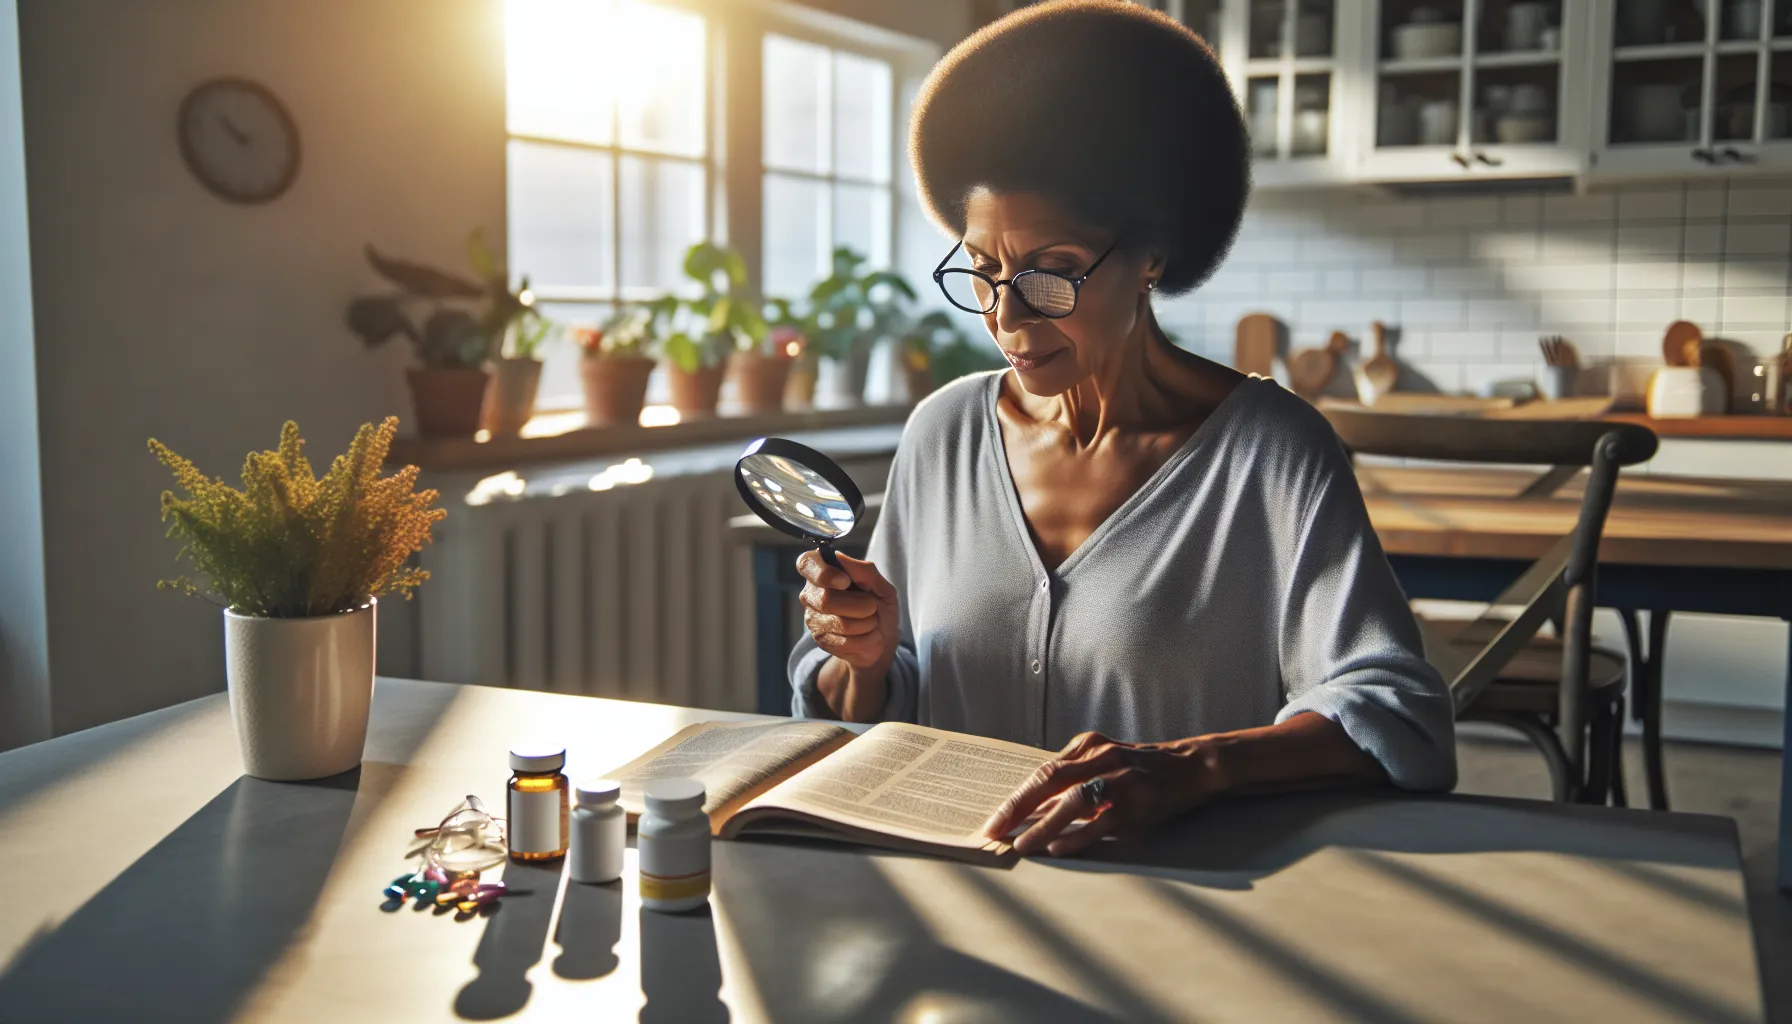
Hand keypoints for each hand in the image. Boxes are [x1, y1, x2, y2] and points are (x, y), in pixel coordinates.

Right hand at [796, 550, 898, 678]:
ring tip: (872, 621)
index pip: (806, 563)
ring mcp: (812, 618)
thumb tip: (840, 557)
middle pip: (826, 599)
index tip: (845, 581)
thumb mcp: (882, 586)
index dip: (823, 573)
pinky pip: (844, 642)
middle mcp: (812, 593)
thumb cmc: (880, 606)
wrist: (883, 638)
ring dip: (866, 623)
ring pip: (839, 623)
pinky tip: (867, 635)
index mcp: (824, 571)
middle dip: (860, 605)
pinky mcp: (820, 639)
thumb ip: (865, 571)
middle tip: (872, 606)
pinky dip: (865, 639)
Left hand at [981, 732, 1221, 856]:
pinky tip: (1058, 847)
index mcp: (1088, 746)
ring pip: (1073, 800)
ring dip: (1044, 824)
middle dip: (1018, 807)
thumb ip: (1073, 779)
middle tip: (993, 829)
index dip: (1016, 796)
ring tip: (1021, 844)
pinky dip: (1078, 835)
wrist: (1193, 766)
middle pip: (1049, 780)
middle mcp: (1101, 757)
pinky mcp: (1138, 801)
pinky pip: (1102, 821)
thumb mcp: (1105, 762)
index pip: (1042, 771)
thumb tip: (1034, 811)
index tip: (994, 818)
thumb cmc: (1142, 769)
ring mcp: (1120, 778)